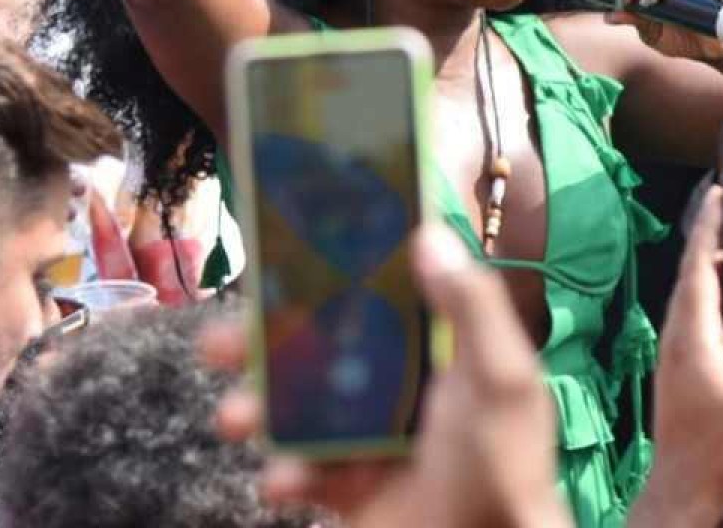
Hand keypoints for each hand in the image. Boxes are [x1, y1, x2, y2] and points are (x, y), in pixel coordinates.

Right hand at [201, 226, 568, 527]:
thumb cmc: (503, 466)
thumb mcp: (501, 379)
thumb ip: (472, 305)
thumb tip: (429, 233)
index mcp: (431, 348)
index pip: (373, 293)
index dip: (326, 271)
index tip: (278, 249)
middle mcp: (393, 385)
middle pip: (314, 346)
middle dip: (260, 341)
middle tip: (219, 341)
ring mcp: (365, 437)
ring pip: (292, 407)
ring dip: (254, 407)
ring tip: (234, 416)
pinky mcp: (346, 488)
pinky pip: (298, 471)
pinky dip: (281, 474)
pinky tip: (283, 480)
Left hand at [637, 188, 722, 524]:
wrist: (684, 487)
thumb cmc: (719, 447)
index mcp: (692, 330)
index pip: (700, 262)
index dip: (710, 224)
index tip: (719, 190)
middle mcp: (677, 333)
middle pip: (694, 272)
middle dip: (716, 238)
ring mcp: (675, 351)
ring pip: (693, 295)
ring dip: (716, 267)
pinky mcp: (680, 368)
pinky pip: (696, 315)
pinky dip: (715, 295)